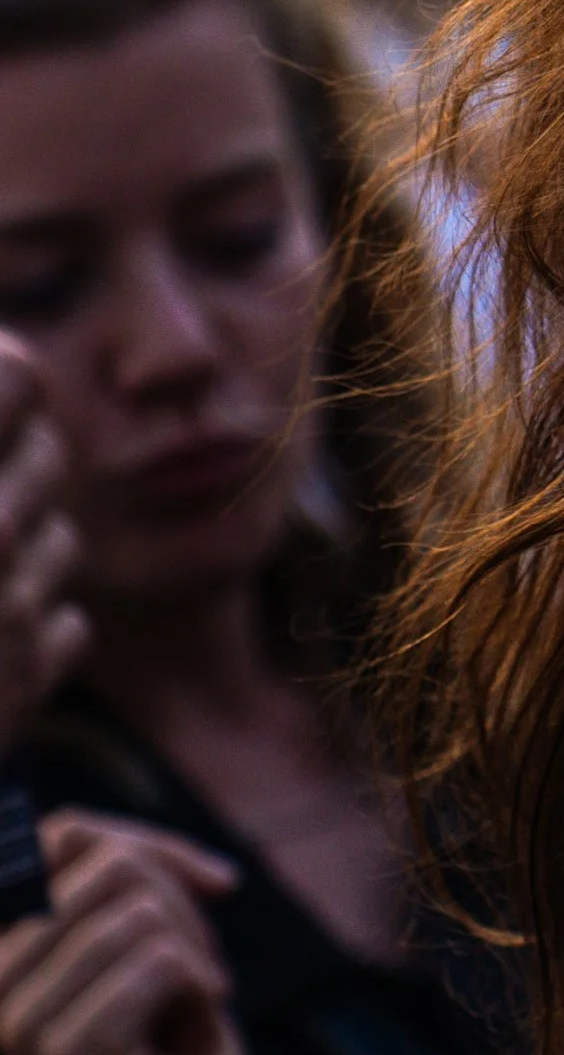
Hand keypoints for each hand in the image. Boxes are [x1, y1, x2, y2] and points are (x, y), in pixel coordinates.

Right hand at [0, 342, 84, 751]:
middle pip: (50, 451)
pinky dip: (34, 620)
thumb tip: (13, 372)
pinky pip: (66, 620)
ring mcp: (12, 614)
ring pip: (64, 534)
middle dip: (10, 456)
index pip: (18, 377)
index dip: (0, 380)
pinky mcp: (27, 683)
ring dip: (25, 536)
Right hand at [0, 814, 254, 1054]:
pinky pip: (161, 962)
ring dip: (197, 956)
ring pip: (142, 911)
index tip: (214, 889)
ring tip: (193, 1012)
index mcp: (4, 947)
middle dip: (185, 909)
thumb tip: (112, 838)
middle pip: (111, 865)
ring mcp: (22, 1022)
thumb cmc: (177, 1050)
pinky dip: (203, 987)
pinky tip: (197, 1035)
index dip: (154, 845)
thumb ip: (130, 879)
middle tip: (200, 976)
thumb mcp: (152, 944)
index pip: (67, 833)